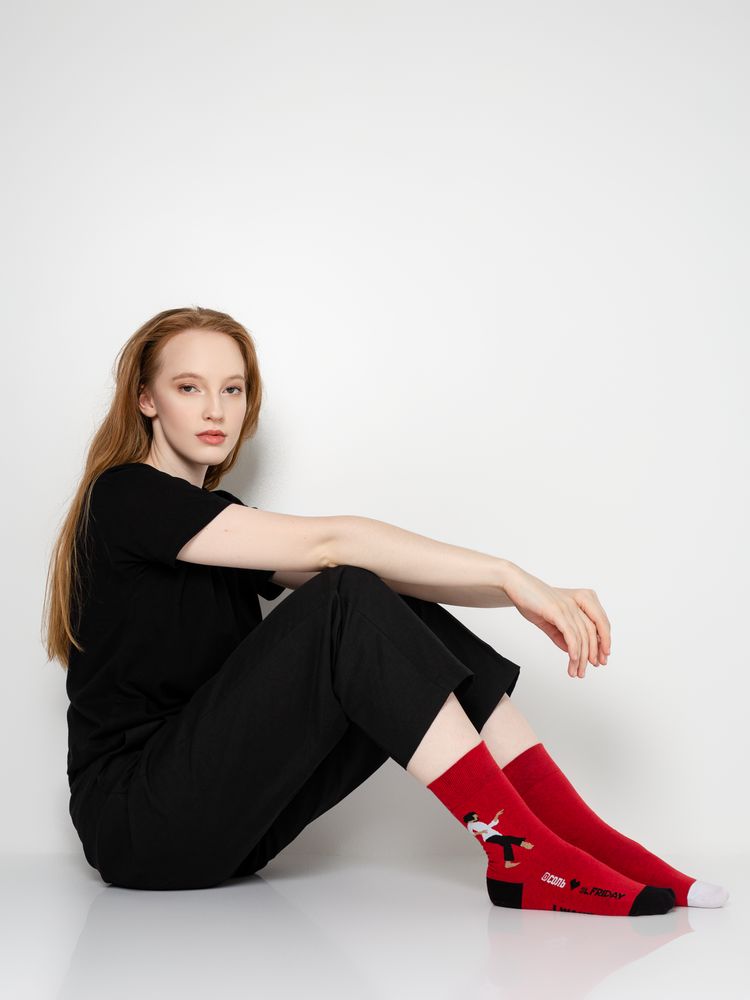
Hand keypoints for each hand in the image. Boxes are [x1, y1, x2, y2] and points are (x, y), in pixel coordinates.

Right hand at [500, 563, 611, 678]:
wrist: (515, 584)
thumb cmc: (531, 599)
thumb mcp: (549, 620)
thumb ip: (561, 635)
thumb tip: (571, 651)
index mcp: (580, 601)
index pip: (598, 625)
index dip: (602, 643)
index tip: (599, 660)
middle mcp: (577, 602)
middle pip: (592, 633)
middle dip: (592, 655)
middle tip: (584, 671)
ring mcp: (568, 606)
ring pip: (581, 637)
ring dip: (580, 658)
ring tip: (576, 672)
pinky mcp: (557, 611)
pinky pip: (570, 633)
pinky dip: (574, 649)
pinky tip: (573, 660)